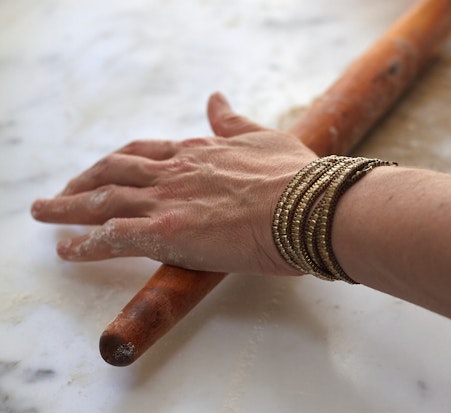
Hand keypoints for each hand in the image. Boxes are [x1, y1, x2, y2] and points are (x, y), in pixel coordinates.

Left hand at [31, 93, 316, 275]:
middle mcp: (174, 171)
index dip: (119, 161)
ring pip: (102, 200)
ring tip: (46, 213)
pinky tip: (67, 249)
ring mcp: (167, 201)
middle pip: (113, 171)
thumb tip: (216, 98)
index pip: (145, 152)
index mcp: (198, 151)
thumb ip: (233, 121)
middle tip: (63, 193)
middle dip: (83, 181)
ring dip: (68, 207)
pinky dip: (85, 244)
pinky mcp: (166, 233)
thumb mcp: (264, 136)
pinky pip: (112, 237)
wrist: (307, 204)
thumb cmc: (295, 176)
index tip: (105, 169)